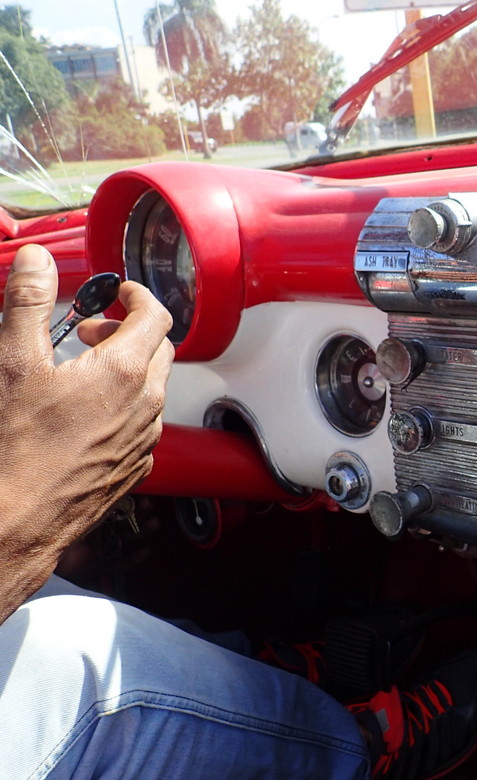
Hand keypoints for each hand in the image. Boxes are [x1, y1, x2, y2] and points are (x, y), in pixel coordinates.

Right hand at [0, 245, 172, 619]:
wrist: (16, 518)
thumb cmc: (15, 448)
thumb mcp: (14, 362)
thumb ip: (28, 303)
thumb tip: (36, 261)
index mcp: (125, 372)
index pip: (157, 315)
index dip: (138, 295)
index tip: (118, 291)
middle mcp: (146, 406)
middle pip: (160, 349)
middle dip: (130, 330)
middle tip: (91, 331)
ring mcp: (145, 440)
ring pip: (153, 388)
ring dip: (127, 368)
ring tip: (82, 371)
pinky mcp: (135, 466)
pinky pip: (143, 424)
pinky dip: (124, 405)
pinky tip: (85, 412)